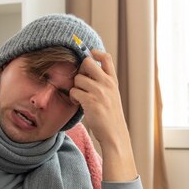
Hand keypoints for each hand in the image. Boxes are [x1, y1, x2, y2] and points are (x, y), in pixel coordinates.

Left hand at [70, 50, 137, 180]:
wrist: (114, 135)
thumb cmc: (110, 117)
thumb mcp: (112, 96)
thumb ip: (103, 84)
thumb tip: (86, 72)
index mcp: (113, 81)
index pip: (106, 58)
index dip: (95, 53)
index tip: (90, 55)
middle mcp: (107, 84)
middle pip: (87, 62)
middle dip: (80, 70)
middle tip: (81, 82)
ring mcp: (99, 92)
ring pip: (78, 78)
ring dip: (75, 88)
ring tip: (80, 98)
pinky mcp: (91, 101)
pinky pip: (74, 91)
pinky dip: (73, 98)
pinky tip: (79, 104)